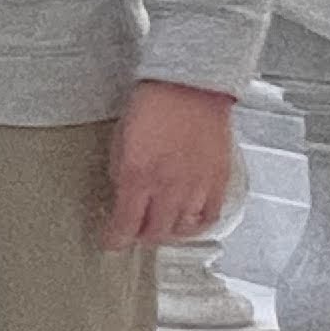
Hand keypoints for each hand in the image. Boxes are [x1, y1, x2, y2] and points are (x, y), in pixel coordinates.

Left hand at [104, 79, 236, 248]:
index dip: (115, 240)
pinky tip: (188, 221)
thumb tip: (122, 195)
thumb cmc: (152, 106)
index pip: (124, 225)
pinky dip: (197, 225)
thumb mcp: (120, 141)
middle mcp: (168, 187)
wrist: (188, 88)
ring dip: (168, 232)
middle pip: (154, 233)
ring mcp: (196, 186)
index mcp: (137, 176)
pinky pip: (209, 217)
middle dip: (141, 237)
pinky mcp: (218, 181)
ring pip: (182, 229)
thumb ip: (121, 173)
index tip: (111, 242)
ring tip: (160, 226)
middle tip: (135, 232)